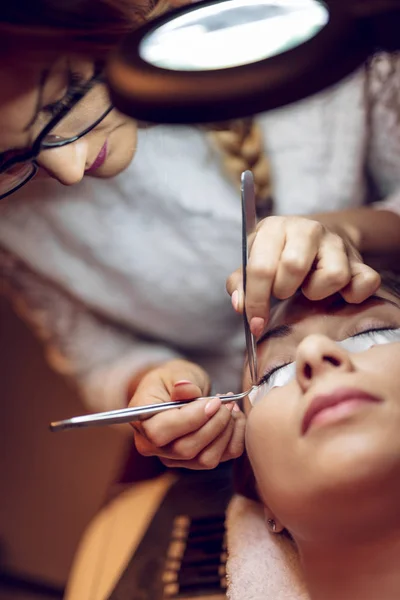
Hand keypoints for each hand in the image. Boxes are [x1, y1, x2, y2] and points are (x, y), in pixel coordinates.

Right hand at [128, 360, 244, 468]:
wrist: (176, 390)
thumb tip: (185, 388)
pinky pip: (222, 458)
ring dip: (225, 433)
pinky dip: (234, 439)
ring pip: (205, 459)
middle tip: (226, 403)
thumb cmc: (171, 380)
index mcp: (141, 421)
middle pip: (186, 449)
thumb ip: (180, 381)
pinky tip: (235, 419)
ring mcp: (175, 458)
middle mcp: (154, 446)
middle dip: (214, 425)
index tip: (213, 401)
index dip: (191, 419)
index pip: (160, 433)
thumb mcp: (173, 373)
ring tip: (231, 408)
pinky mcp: (196, 461)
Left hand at [227, 216, 380, 336]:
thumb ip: (241, 282)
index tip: (255, 322)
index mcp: (275, 228)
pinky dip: (353, 295)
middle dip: (284, 290)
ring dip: (317, 292)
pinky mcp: (360, 260)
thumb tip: (239, 305)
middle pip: (294, 266)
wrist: (317, 237)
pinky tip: (339, 295)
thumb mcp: (253, 260)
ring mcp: (336, 244)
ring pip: (333, 276)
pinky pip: (365, 282)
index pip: (261, 266)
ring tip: (309, 288)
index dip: (256, 300)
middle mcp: (308, 229)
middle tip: (283, 293)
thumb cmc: (278, 255)